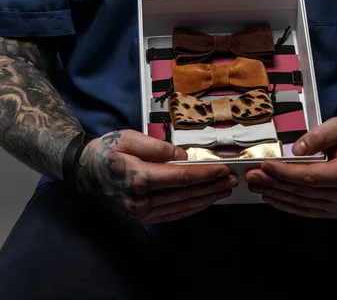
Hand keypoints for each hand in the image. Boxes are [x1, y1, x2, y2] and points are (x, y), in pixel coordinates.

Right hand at [77, 129, 237, 223]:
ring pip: (182, 207)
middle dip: (211, 187)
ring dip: (206, 199)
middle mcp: (140, 200)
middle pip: (185, 194)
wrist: (86, 170)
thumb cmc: (108, 150)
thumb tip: (183, 156)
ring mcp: (140, 212)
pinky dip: (191, 207)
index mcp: (138, 178)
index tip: (223, 169)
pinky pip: (173, 213)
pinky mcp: (142, 217)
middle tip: (231, 180)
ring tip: (224, 190)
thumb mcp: (130, 137)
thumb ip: (158, 147)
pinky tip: (204, 201)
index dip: (205, 174)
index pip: (180, 178)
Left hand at [245, 117, 336, 218]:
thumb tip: (297, 150)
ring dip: (275, 193)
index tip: (265, 165)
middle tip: (251, 176)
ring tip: (255, 184)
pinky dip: (285, 203)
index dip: (285, 172)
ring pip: (300, 201)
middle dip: (273, 182)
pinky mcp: (332, 210)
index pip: (310, 176)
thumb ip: (319, 136)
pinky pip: (304, 209)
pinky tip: (271, 196)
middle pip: (301, 190)